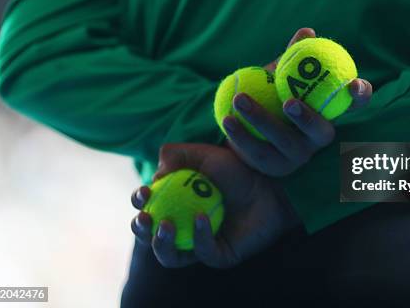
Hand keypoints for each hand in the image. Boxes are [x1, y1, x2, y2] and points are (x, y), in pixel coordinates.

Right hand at [130, 143, 299, 268]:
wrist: (270, 184)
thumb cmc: (237, 168)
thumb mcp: (204, 154)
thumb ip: (176, 154)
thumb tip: (155, 174)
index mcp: (174, 203)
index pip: (147, 207)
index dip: (139, 201)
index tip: (144, 191)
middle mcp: (182, 226)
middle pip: (150, 236)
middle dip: (141, 229)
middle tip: (146, 217)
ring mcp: (199, 244)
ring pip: (170, 256)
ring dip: (161, 244)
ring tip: (165, 225)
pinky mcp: (219, 256)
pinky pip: (203, 253)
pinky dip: (198, 237)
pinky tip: (201, 218)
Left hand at [223, 27, 372, 176]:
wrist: (248, 129)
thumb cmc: (272, 96)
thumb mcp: (281, 77)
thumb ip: (294, 58)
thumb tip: (306, 32)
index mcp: (328, 112)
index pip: (353, 105)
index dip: (360, 96)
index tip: (353, 84)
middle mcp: (319, 137)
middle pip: (322, 132)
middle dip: (309, 119)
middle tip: (289, 102)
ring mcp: (299, 156)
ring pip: (285, 141)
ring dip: (262, 119)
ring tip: (240, 99)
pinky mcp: (275, 167)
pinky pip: (258, 151)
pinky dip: (242, 134)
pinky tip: (228, 119)